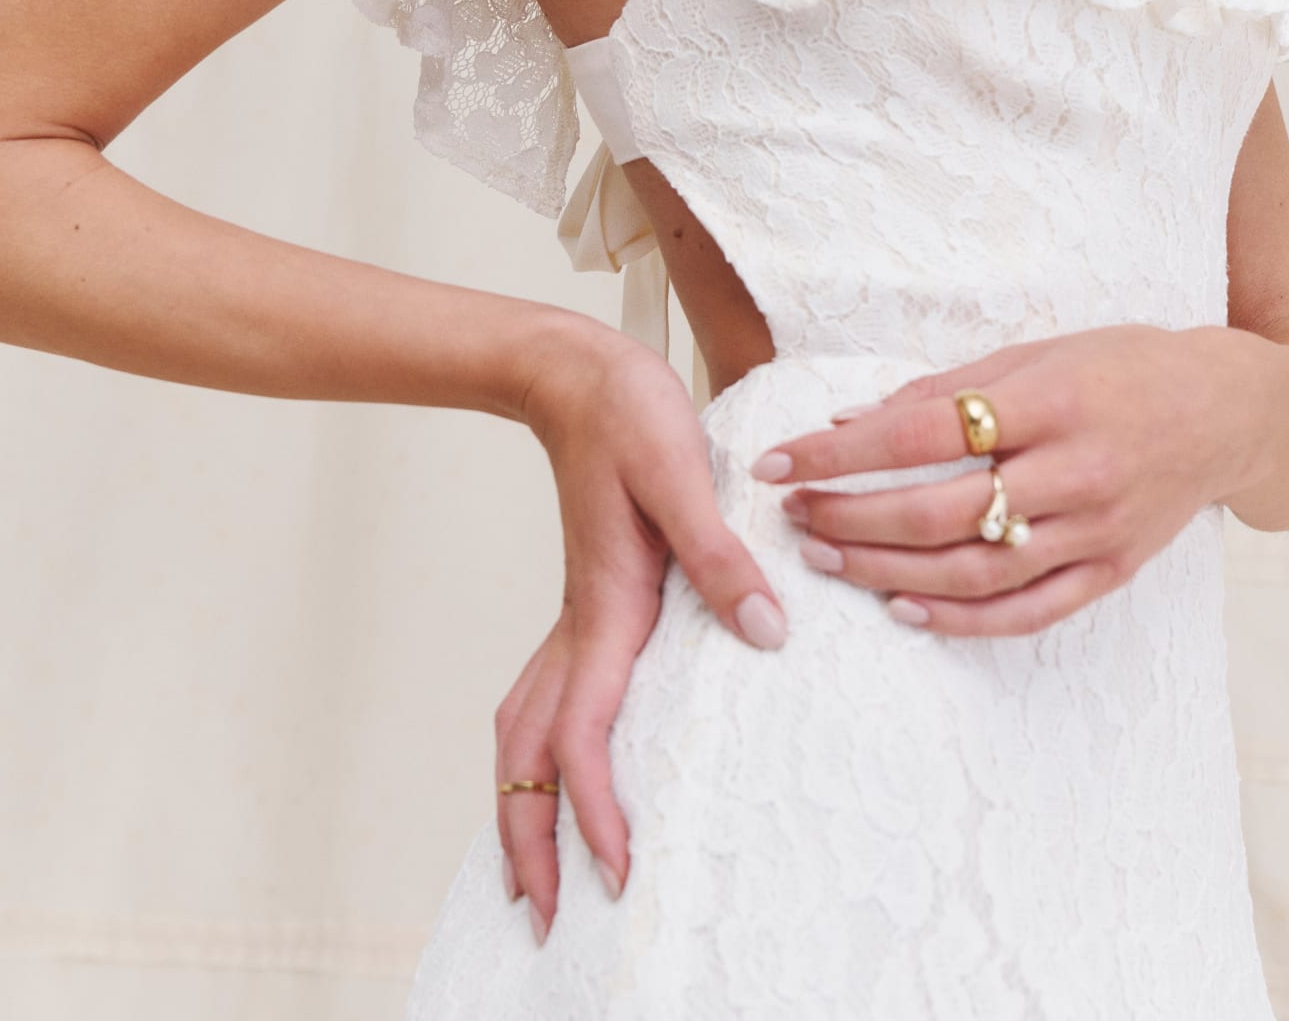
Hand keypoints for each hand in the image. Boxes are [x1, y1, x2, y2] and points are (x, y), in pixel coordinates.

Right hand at [497, 321, 787, 942]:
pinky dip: (539, 749)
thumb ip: (721, 555)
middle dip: (525, 837)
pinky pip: (546, 694)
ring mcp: (577, 612)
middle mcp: (582, 623)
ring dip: (521, 799)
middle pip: (526, 753)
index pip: (581, 737)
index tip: (618, 872)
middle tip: (540, 916)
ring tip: (533, 867)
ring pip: (524, 727)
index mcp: (606, 609)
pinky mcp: (589, 598)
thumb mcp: (682, 472)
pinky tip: (563, 763)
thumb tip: (767, 633)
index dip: (594, 811)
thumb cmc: (626, 412)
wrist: (576, 371)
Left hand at [750, 324, 1240, 636]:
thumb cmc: (1123, 365)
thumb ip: (946, 389)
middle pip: (940, 511)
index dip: (842, 452)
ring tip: (827, 558)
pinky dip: (960, 620)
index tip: (782, 461)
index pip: (923, 432)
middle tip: (795, 515)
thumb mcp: (1036, 352)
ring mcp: (1095, 530)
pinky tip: (904, 611)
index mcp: (1050, 401)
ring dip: (887, 570)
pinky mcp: (1111, 572)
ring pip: (974, 571)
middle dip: (852, 517)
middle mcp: (1074, 471)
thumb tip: (851, 420)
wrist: (1229, 411)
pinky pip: (1026, 612)